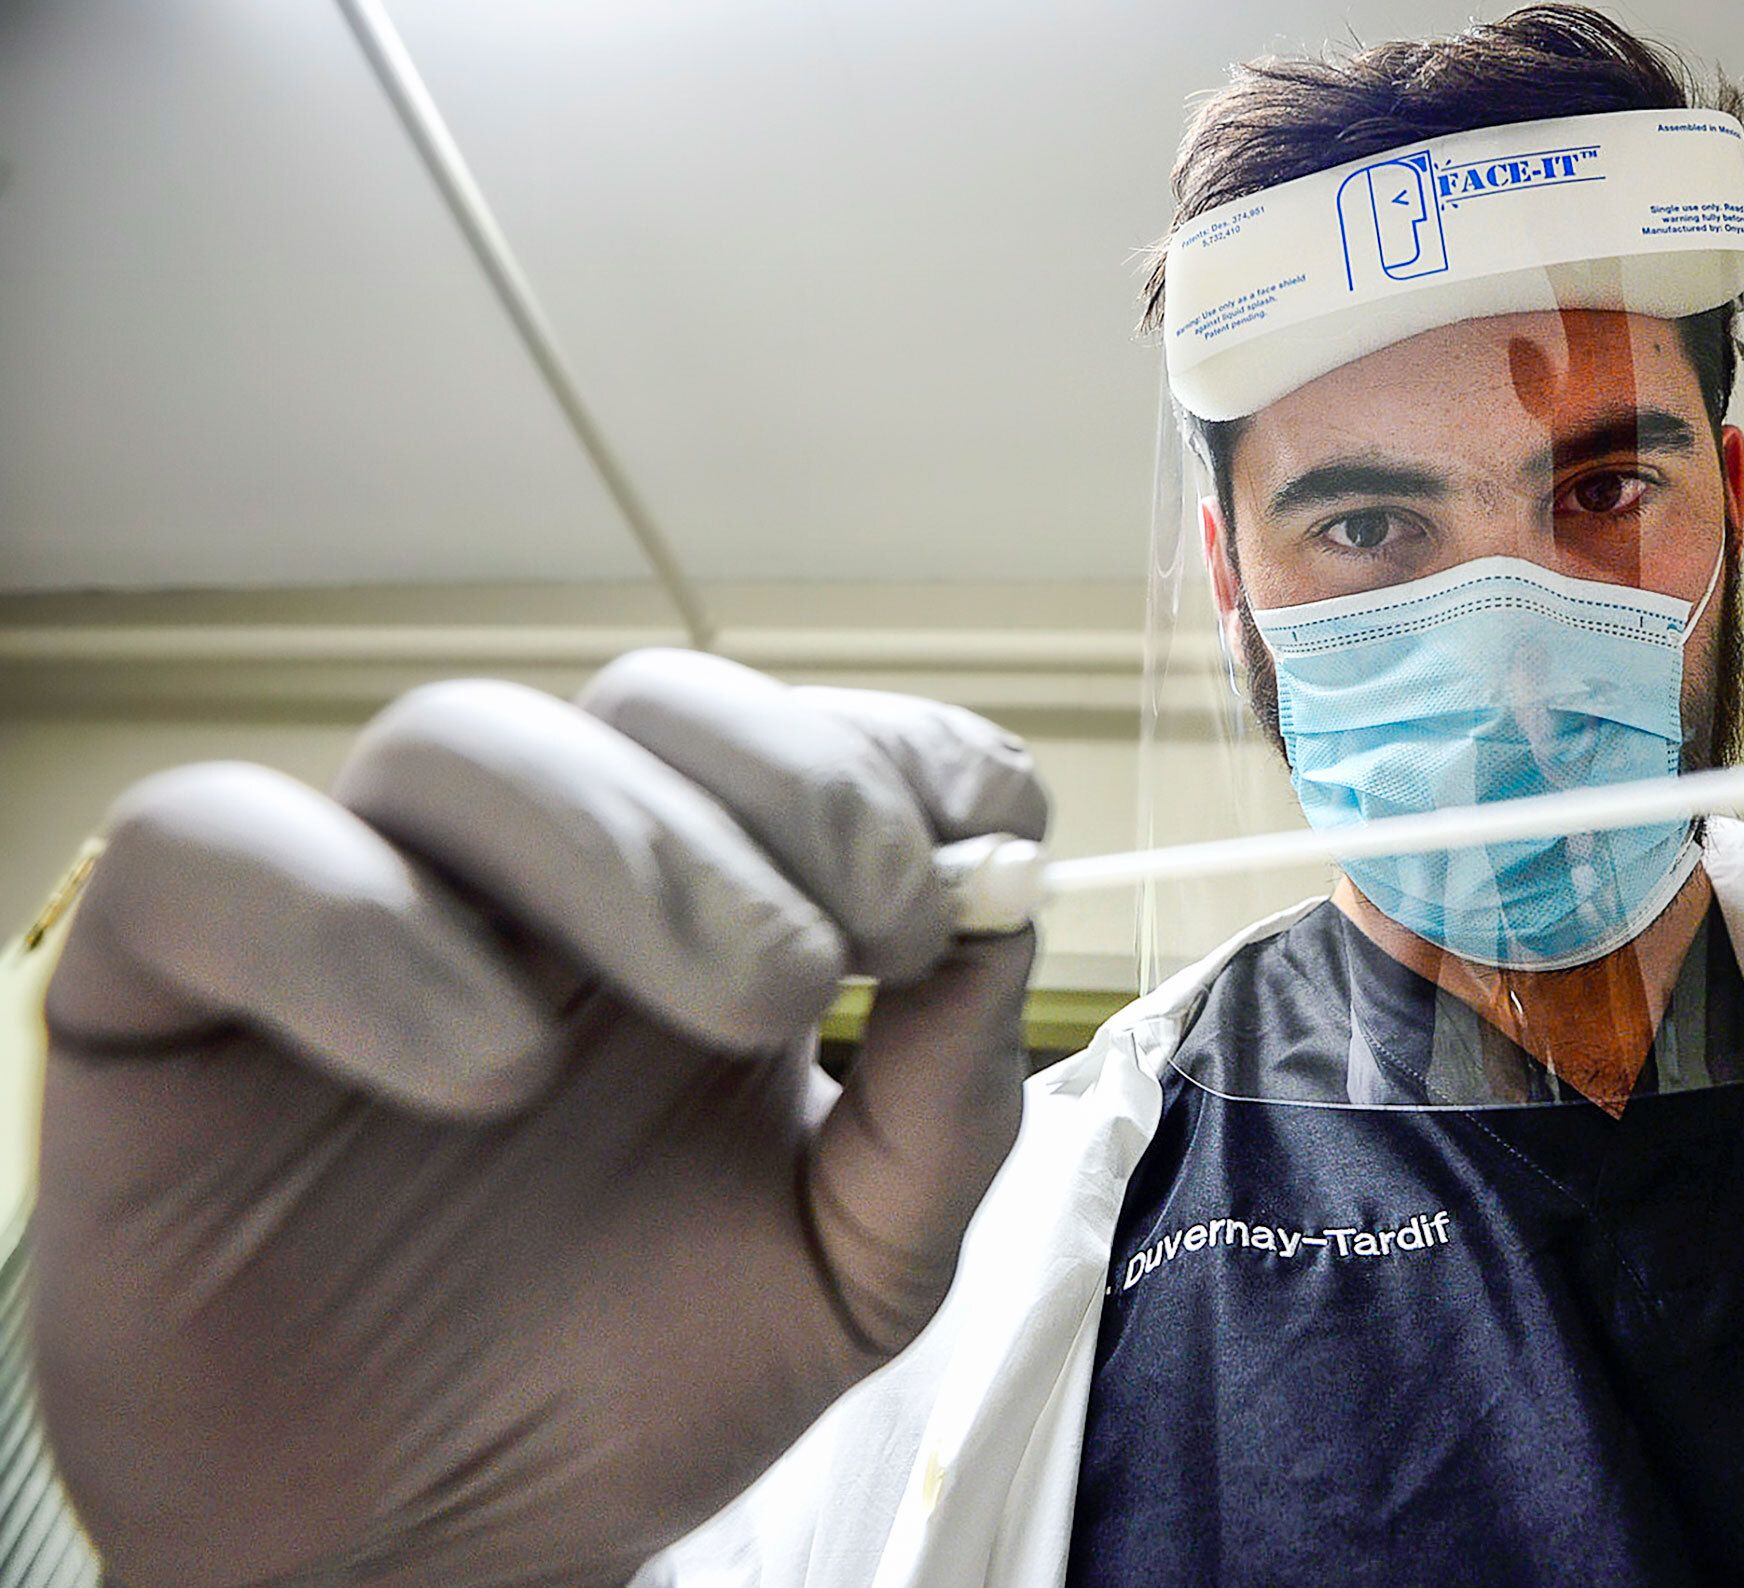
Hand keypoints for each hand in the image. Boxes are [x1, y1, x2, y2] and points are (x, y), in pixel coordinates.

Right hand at [32, 650, 1047, 1587]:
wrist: (415, 1555)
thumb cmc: (625, 1389)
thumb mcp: (849, 1273)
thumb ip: (946, 1112)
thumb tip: (1008, 919)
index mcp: (707, 916)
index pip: (812, 736)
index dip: (902, 761)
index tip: (962, 877)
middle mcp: (537, 884)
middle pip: (651, 699)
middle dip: (787, 797)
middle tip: (846, 959)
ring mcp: (356, 908)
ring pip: (458, 740)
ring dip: (622, 848)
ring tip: (736, 1015)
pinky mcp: (166, 980)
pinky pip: (212, 850)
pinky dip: (362, 929)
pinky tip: (489, 1070)